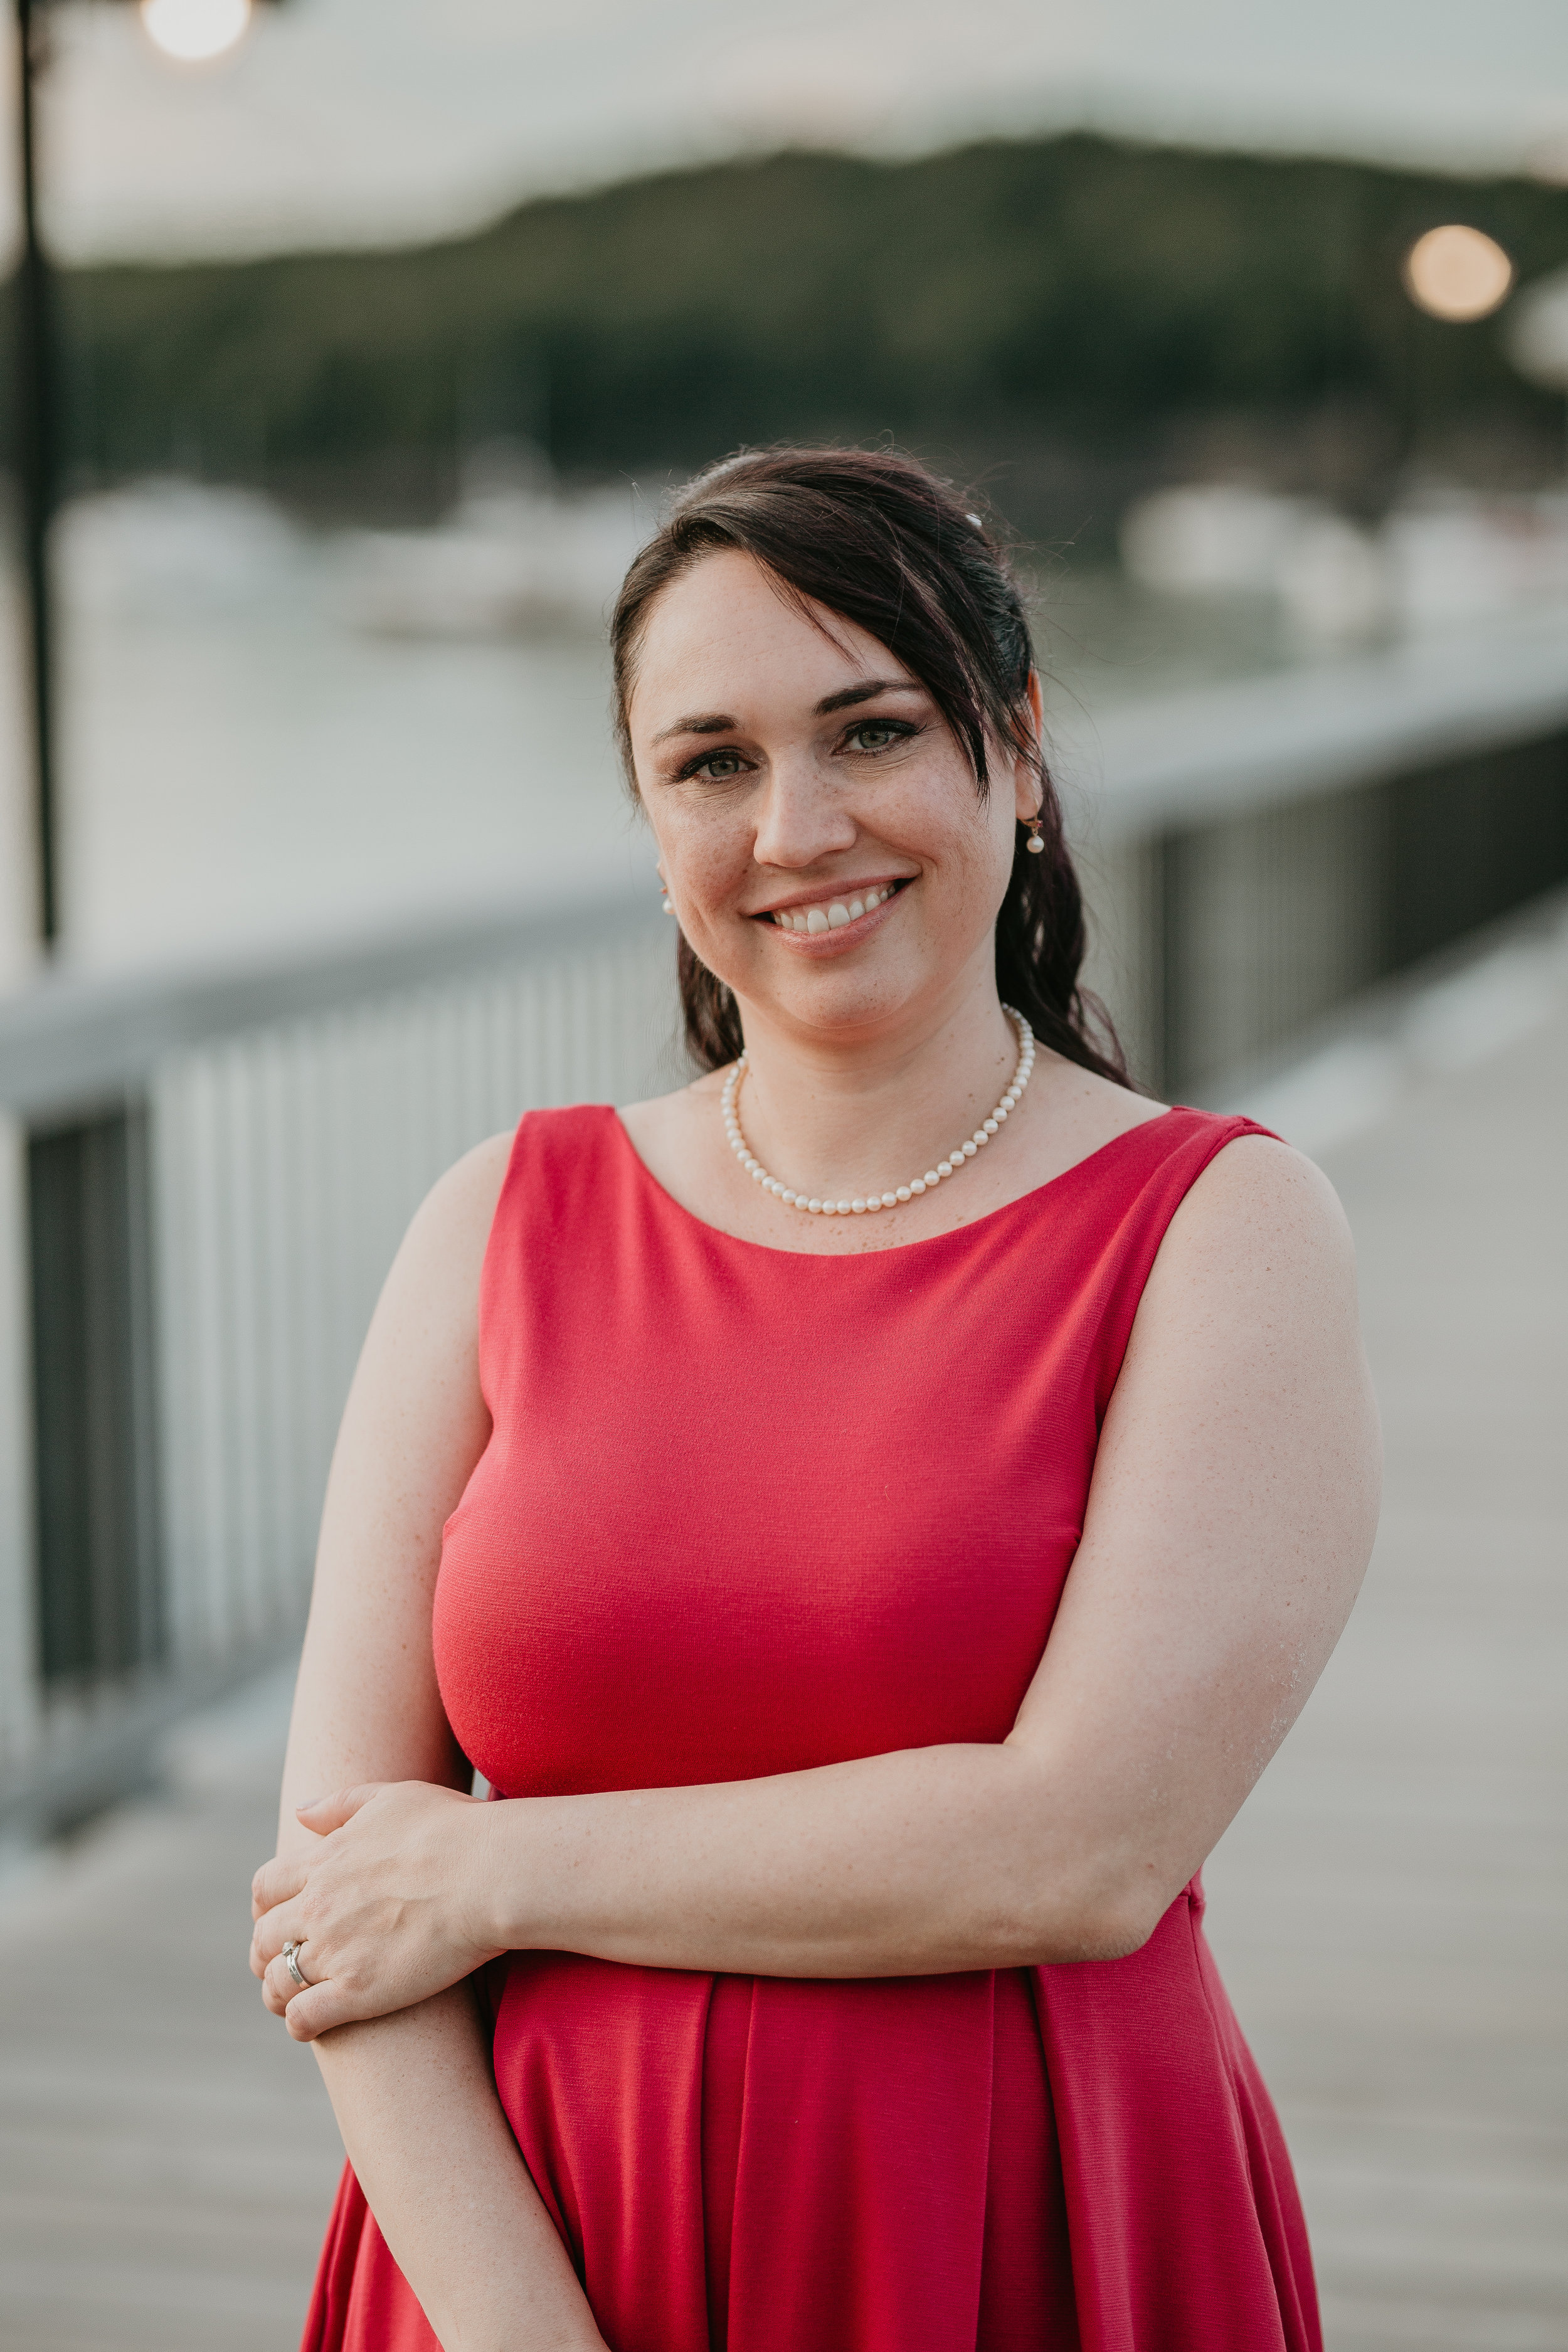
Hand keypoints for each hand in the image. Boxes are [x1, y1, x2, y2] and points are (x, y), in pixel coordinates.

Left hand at [249, 1782, 505, 2039]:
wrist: (488, 1873)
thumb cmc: (452, 1829)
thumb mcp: (392, 1798)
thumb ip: (341, 1805)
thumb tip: (301, 1812)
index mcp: (324, 1861)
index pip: (267, 1888)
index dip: (266, 1908)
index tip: (276, 1918)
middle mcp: (318, 1906)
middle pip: (265, 1937)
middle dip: (265, 1953)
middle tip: (280, 1964)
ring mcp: (334, 1950)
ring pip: (277, 1981)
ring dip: (277, 1992)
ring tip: (290, 2001)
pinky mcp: (357, 1992)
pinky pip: (302, 2018)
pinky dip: (298, 2024)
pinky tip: (311, 2025)